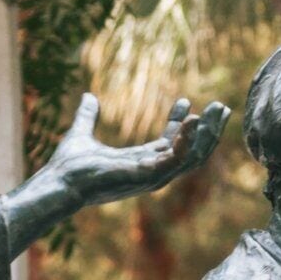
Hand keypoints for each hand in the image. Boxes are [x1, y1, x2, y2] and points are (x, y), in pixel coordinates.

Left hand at [39, 92, 229, 210]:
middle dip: (209, 130)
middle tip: (221, 106)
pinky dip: (186, 139)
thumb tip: (88, 97)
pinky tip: (191, 118)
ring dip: (207, 134)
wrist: (59, 182)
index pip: (171, 143)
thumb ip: (88, 116)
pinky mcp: (146, 175)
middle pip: (191, 152)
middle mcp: (151, 171)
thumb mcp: (81, 133)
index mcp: (141, 162)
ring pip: (192, 157)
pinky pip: (175, 158)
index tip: (186, 100)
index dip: (180, 122)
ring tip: (217, 110)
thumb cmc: (68, 167)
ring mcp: (151, 175)